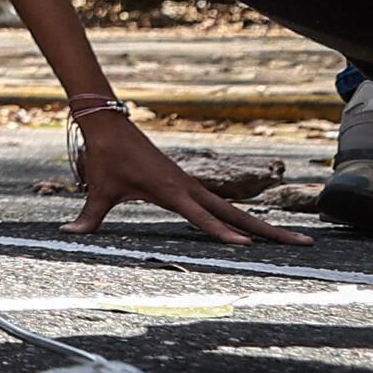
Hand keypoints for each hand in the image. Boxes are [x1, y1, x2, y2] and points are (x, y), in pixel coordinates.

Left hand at [67, 104, 303, 245]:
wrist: (110, 125)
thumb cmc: (106, 157)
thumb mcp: (99, 189)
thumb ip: (88, 217)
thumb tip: (67, 235)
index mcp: (172, 191)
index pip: (203, 217)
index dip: (221, 233)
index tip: (245, 247)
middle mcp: (190, 188)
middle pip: (238, 214)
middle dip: (270, 232)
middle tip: (304, 246)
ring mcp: (193, 186)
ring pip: (236, 209)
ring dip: (264, 226)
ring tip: (297, 241)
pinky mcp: (189, 183)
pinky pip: (223, 204)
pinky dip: (243, 217)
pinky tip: (257, 230)